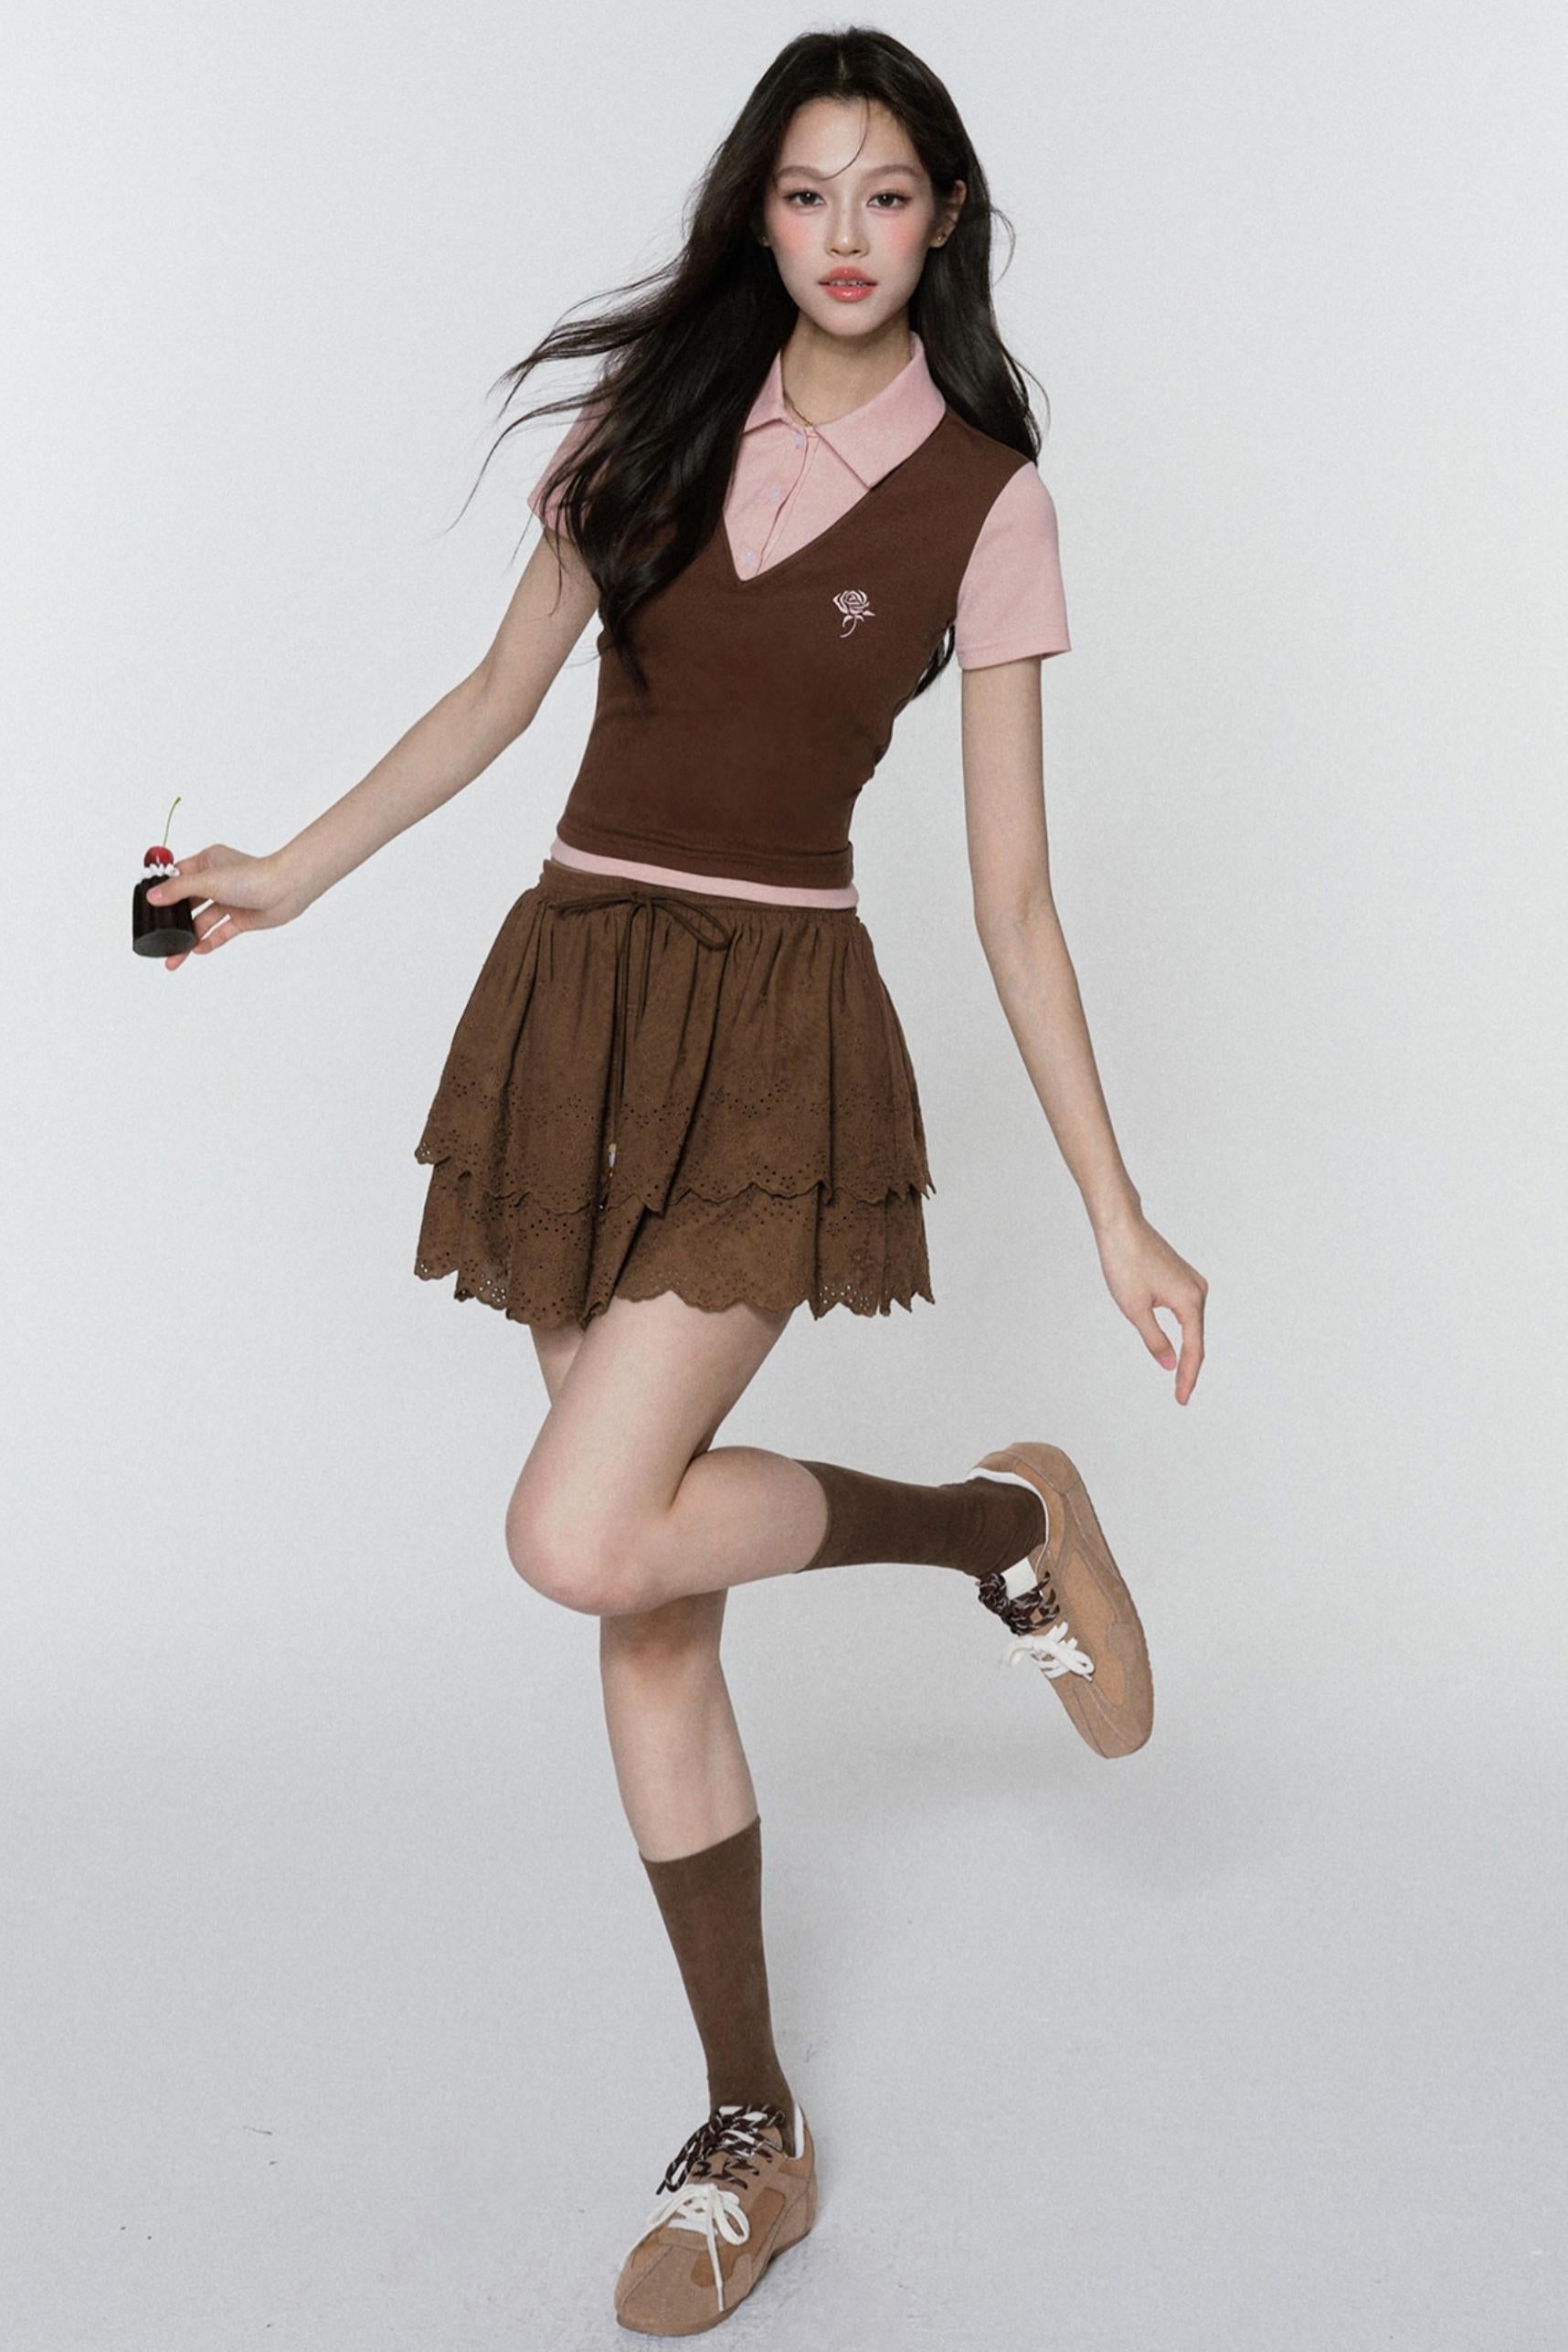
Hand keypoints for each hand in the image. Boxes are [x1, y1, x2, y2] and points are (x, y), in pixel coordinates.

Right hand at [145, 845, 311, 971]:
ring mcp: (229, 900)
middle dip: (173, 922)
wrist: (287, 890)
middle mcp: (217, 880)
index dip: (163, 891)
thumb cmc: (251, 876)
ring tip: (173, 957)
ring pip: (202, 921)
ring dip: (189, 938)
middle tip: (157, 938)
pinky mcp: (241, 918)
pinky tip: (197, 950)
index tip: (147, 907)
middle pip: (188, 903)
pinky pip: (220, 932)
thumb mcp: (207, 881)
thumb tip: (152, 896)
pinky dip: (209, 941)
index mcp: (207, 862)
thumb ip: (178, 890)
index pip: (177, 876)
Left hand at [1093, 1207, 1207, 1403]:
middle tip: (1180, 1396)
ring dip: (1187, 1350)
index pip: (1193, 1350)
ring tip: (1180, 1377)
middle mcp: (1198, 1291)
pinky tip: (1177, 1345)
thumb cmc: (1125, 1262)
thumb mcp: (1135, 1309)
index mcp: (1190, 1301)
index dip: (1187, 1378)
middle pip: (1196, 1339)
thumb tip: (1171, 1364)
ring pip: (1193, 1326)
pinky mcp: (1183, 1277)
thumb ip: (1155, 1340)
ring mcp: (1192, 1283)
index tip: (1181, 1399)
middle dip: (1189, 1368)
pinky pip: (1187, 1313)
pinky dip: (1184, 1332)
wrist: (1121, 1226)